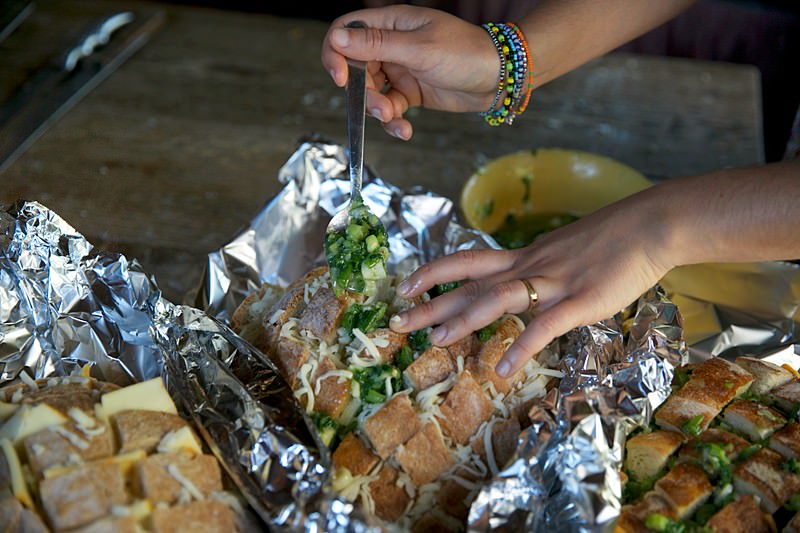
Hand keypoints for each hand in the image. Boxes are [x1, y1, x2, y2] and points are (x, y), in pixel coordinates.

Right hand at [321, 5, 499, 139]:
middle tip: (380, 107)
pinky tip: (404, 130)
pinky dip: (393, 121)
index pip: (346, 31)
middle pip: (356, 68)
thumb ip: (376, 45)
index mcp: (392, 22)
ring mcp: (401, 69)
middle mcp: (392, 45)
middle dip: (363, 92)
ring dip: (378, 110)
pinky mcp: (411, 92)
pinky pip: (390, 108)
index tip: (340, 78)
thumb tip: (336, 38)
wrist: (500, 78)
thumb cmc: (466, 53)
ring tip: (395, 118)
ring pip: (371, 92)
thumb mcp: (419, 49)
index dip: (336, 53)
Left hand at [388, 191, 672, 376]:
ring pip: (499, 298)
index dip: (434, 272)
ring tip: (436, 342)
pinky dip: (522, 348)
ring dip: (465, 320)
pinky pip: (545, 327)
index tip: (405, 286)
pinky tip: (503, 370)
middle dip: (431, 302)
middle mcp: (529, 267)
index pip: (467, 262)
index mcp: (523, 257)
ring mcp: (553, 283)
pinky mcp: (580, 301)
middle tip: (395, 322)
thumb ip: (537, 269)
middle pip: (470, 283)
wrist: (649, 226)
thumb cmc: (609, 239)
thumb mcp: (561, 251)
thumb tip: (520, 286)